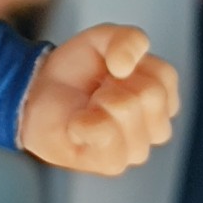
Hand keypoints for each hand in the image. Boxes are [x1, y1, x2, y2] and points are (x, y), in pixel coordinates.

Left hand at [20, 25, 177, 175]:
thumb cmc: (77, 71)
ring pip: (127, 110)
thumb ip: (127, 40)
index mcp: (163, 98)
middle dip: (113, 83)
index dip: (127, 62)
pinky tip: (77, 124)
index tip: (111, 71)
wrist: (38, 92)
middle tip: (96, 91)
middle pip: (150, 93)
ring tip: (88, 108)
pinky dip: (84, 122)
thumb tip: (125, 67)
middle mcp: (156, 127)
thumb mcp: (103, 39)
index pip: (164, 76)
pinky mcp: (113, 164)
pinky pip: (106, 134)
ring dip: (97, 101)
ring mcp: (137, 149)